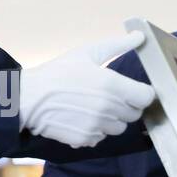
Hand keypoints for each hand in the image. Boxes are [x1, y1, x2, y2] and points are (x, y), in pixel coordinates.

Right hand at [19, 32, 156, 148]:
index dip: (142, 93)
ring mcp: (97, 126)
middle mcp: (108, 108)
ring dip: (112, 120)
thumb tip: (141, 36)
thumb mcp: (87, 53)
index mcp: (112, 84)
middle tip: (108, 96)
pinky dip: (95, 131)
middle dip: (126, 105)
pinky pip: (101, 138)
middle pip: (135, 114)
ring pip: (119, 128)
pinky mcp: (85, 139)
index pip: (147, 97)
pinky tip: (81, 118)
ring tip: (93, 107)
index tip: (133, 90)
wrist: (29, 98)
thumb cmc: (58, 72)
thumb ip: (118, 45)